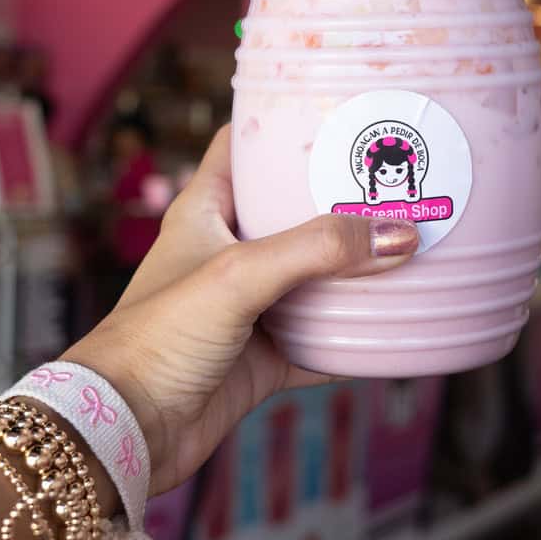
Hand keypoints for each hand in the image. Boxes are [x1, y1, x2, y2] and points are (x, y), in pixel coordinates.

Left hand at [66, 126, 417, 495]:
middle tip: (399, 179)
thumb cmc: (156, 338)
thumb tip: (399, 234)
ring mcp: (250, 306)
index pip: (241, 146)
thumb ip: (318, 250)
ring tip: (412, 241)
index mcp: (205, 212)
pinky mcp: (265, 357)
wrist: (128, 430)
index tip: (336, 108)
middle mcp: (229, 252)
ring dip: (357, 267)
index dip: (281, 122)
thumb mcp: (239, 274)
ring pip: (316, 277)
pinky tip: (399, 324)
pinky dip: (358, 335)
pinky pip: (324, 340)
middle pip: (294, 211)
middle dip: (342, 199)